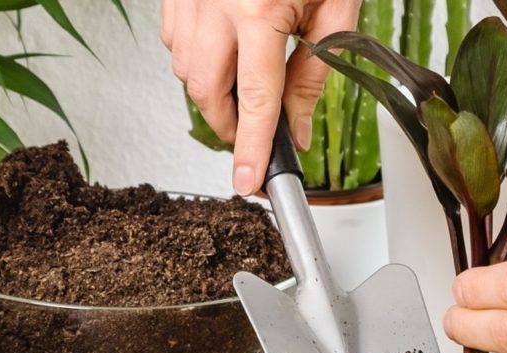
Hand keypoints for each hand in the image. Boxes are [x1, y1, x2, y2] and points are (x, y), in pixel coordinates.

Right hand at [161, 0, 358, 194]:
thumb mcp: (334, 10)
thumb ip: (314, 73)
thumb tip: (296, 129)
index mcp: (259, 8)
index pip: (256, 99)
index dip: (254, 146)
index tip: (248, 180)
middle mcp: (215, 2)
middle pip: (207, 93)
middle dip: (229, 126)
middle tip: (254, 139)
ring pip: (184, 71)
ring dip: (211, 94)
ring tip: (244, 90)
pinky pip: (172, 42)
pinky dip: (194, 61)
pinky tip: (223, 55)